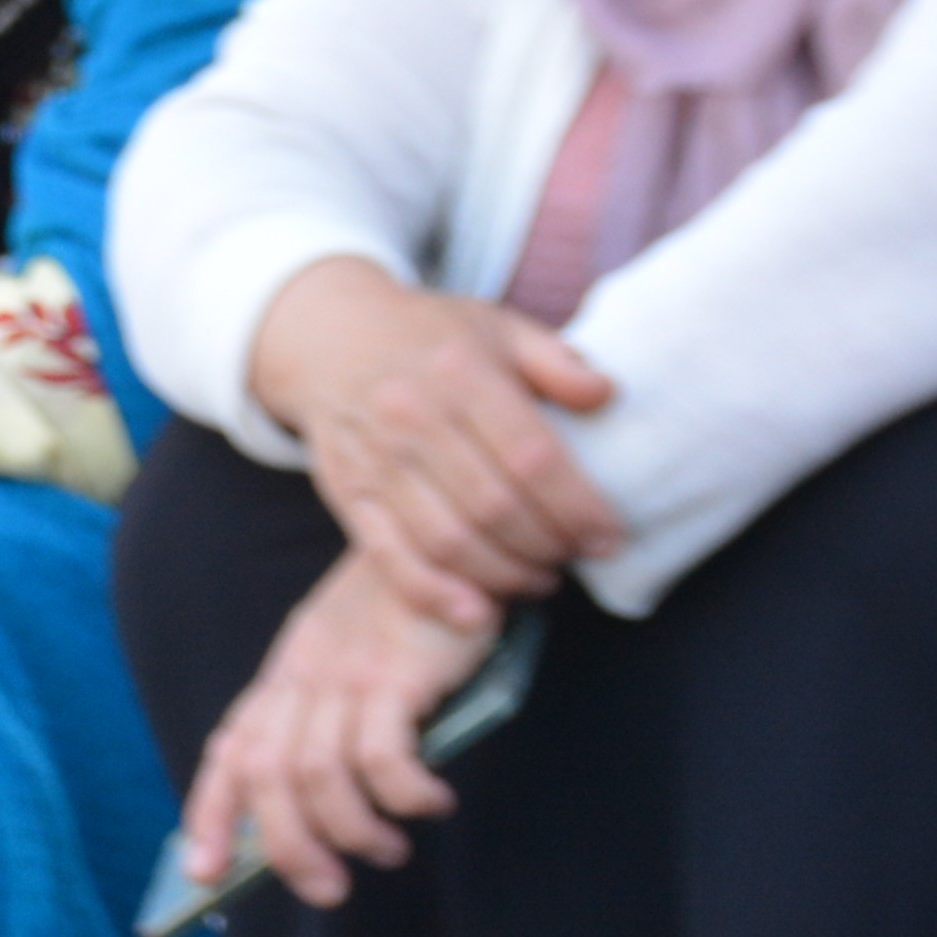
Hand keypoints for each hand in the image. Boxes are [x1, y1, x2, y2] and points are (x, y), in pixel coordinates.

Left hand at [178, 555, 503, 911]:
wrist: (445, 537)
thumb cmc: (400, 615)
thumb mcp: (343, 659)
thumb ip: (324, 718)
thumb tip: (318, 814)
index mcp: (283, 679)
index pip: (231, 752)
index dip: (212, 815)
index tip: (204, 875)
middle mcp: (303, 678)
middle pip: (268, 777)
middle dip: (290, 849)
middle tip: (331, 888)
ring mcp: (347, 674)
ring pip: (318, 775)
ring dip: (353, 830)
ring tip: (388, 848)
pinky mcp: (398, 674)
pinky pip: (382, 756)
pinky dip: (404, 794)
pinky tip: (433, 801)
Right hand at [239, 259, 626, 632]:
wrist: (328, 338)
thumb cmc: (428, 336)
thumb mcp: (497, 325)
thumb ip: (555, 360)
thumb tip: (606, 395)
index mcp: (461, 372)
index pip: (530, 456)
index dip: (577, 507)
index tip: (609, 537)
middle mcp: (413, 416)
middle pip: (494, 507)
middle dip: (548, 546)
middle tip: (575, 558)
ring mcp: (375, 460)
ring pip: (449, 541)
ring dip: (504, 575)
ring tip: (538, 579)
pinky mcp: (348, 495)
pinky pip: (391, 558)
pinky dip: (435, 594)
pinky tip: (477, 611)